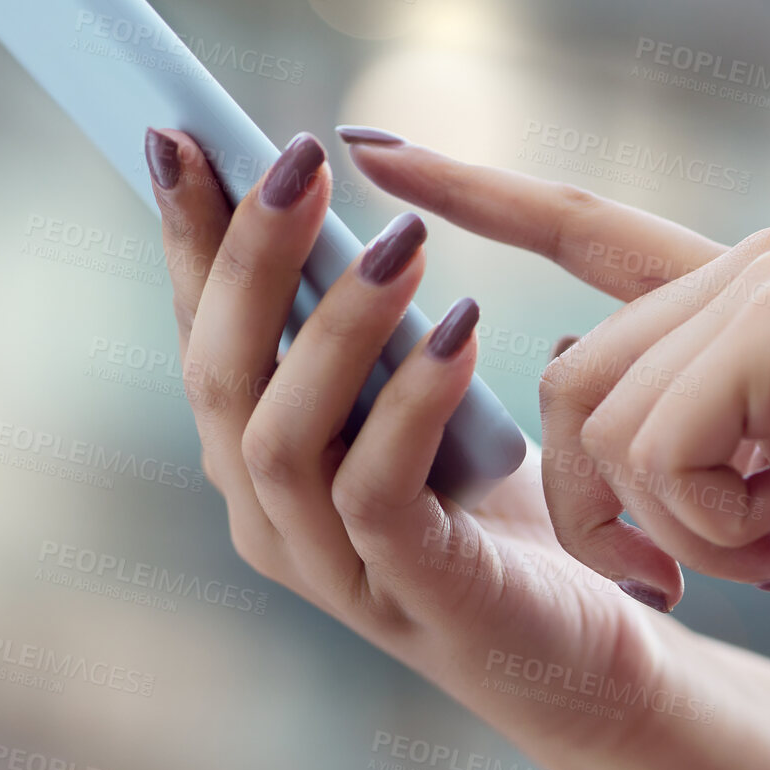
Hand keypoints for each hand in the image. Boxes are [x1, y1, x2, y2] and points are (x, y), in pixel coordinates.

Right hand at [141, 127, 708, 769]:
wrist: (586, 639)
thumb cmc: (500, 508)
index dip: (186, 236)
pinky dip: (412, 404)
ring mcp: (328, 566)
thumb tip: (332, 190)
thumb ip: (370, 327)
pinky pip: (377, 493)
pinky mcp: (409, 594)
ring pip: (280, 436)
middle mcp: (267, 515)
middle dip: (245, 257)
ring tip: (404, 240)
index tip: (183, 130)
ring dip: (333, 324)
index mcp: (256, 457)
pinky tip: (460, 328)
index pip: (200, 332)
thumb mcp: (423, 394)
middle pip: (218, 375)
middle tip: (298, 156)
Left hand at [341, 130, 769, 657]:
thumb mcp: (755, 468)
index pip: (580, 223)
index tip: (375, 149)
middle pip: (565, 376)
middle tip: (693, 570)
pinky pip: (656, 447)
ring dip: (669, 522)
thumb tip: (557, 354)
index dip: (474, 188)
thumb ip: (667, 408)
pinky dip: (708, 527)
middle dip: (601, 505)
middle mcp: (751, 260)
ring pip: (598, 416)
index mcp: (739, 286)